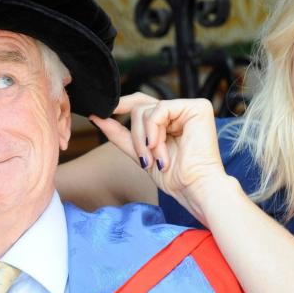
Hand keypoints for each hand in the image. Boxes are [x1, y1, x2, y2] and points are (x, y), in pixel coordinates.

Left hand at [90, 93, 234, 223]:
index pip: (142, 104)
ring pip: (146, 110)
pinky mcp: (197, 107)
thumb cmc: (174, 176)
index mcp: (171, 119)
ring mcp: (190, 107)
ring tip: (156, 158)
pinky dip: (153, 131)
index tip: (100, 112)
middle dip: (135, 134)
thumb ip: (120, 134)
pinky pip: (159, 109)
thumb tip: (96, 116)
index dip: (122, 106)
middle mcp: (181, 110)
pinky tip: (159, 147)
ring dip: (145, 139)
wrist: (194, 188)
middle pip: (140, 106)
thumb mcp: (140, 152)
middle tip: (142, 157)